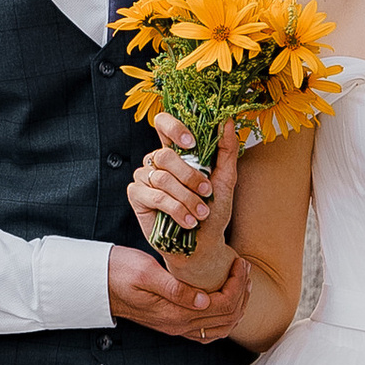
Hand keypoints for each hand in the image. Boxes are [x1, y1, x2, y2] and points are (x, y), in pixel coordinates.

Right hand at [107, 232, 247, 344]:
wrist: (97, 283)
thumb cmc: (118, 272)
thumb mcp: (146, 273)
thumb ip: (175, 289)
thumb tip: (203, 301)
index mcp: (174, 313)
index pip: (221, 305)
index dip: (236, 284)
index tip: (239, 263)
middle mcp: (178, 324)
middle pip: (226, 318)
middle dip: (241, 292)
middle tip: (244, 267)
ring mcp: (175, 326)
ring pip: (220, 327)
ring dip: (237, 305)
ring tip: (241, 281)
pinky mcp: (172, 322)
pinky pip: (207, 330)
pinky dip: (224, 317)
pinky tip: (226, 300)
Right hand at [128, 118, 232, 262]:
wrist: (203, 244)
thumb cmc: (213, 211)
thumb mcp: (225, 179)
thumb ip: (226, 149)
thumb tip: (228, 121)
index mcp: (176, 151)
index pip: (163, 124)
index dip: (173, 127)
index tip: (192, 142)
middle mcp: (157, 161)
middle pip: (165, 154)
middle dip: (190, 176)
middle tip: (207, 192)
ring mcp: (145, 177)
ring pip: (162, 178)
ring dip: (187, 198)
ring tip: (201, 213)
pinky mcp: (137, 196)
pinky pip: (154, 196)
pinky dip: (176, 209)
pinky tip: (188, 221)